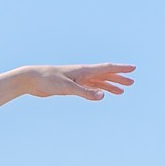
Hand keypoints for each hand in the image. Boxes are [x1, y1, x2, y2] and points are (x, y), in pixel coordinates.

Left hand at [18, 63, 135, 98]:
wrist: (31, 79)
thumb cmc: (48, 80)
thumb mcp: (68, 88)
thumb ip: (85, 92)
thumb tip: (103, 96)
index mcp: (84, 70)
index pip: (106, 68)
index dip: (120, 69)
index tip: (133, 68)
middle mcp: (82, 73)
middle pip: (105, 75)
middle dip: (118, 78)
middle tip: (131, 83)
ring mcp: (77, 79)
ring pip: (98, 82)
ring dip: (110, 86)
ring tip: (121, 91)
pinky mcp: (70, 86)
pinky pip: (89, 88)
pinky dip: (97, 90)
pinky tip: (102, 94)